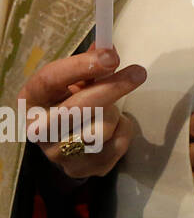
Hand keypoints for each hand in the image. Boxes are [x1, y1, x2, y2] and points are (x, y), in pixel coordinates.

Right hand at [18, 47, 144, 179]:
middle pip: (77, 107)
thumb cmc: (70, 103)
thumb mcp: (73, 81)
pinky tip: (113, 127)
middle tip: (139, 72)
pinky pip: (117, 144)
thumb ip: (89, 65)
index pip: (49, 80)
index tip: (112, 56)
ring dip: (114, 113)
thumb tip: (107, 47)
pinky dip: (123, 130)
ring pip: (101, 127)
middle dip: (112, 88)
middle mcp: (38, 130)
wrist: (65, 144)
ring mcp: (58, 154)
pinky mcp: (82, 169)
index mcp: (31, 100)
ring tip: (108, 110)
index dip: (81, 66)